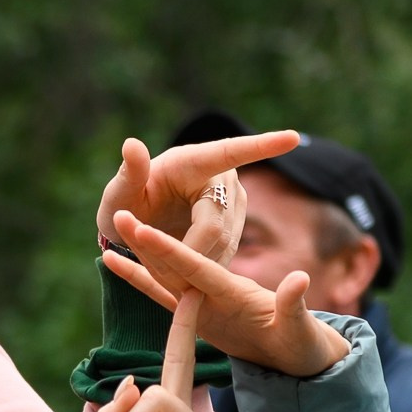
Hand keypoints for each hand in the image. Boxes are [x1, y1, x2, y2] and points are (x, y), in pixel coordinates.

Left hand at [94, 128, 299, 264]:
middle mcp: (223, 180)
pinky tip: (178, 274)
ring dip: (189, 265)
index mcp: (195, 162)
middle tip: (150, 267)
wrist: (136, 234)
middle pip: (215, 227)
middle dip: (183, 253)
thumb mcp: (118, 193)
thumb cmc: (125, 206)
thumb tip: (132, 144)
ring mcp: (234, 206)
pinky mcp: (235, 230)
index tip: (292, 137)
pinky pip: (223, 258)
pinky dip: (198, 271)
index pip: (232, 152)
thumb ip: (129, 174)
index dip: (263, 146)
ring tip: (157, 268)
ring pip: (221, 246)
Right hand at [103, 211, 351, 378]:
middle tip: (119, 213)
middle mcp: (215, 288)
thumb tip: (299, 278)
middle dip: (147, 241)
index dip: (171, 250)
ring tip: (112, 224)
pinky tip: (115, 262)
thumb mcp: (301, 329)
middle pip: (174, 262)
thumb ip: (293, 304)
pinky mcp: (193, 311)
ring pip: (163, 272)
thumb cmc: (304, 344)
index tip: (145, 231)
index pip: (197, 265)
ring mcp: (202, 299)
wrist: (300, 353)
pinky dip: (139, 277)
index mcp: (233, 290)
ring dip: (139, 251)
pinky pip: (161, 292)